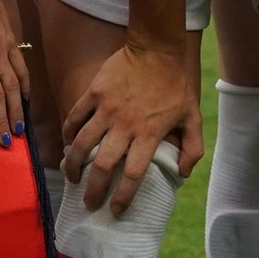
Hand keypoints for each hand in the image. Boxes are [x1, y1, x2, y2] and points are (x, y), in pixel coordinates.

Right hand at [62, 36, 199, 213]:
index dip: (124, 196)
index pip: (134, 173)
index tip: (116, 210)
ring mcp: (106, 108)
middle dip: (94, 189)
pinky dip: (67, 134)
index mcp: (149, 133)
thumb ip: (192, 147)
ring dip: (73, 165)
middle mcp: (125, 124)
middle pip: (103, 165)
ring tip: (71, 178)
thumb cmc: (175, 84)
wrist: (155, 47)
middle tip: (89, 203)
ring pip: (82, 143)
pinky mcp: (94, 93)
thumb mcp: (192, 116)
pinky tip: (66, 145)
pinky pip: (74, 118)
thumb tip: (182, 173)